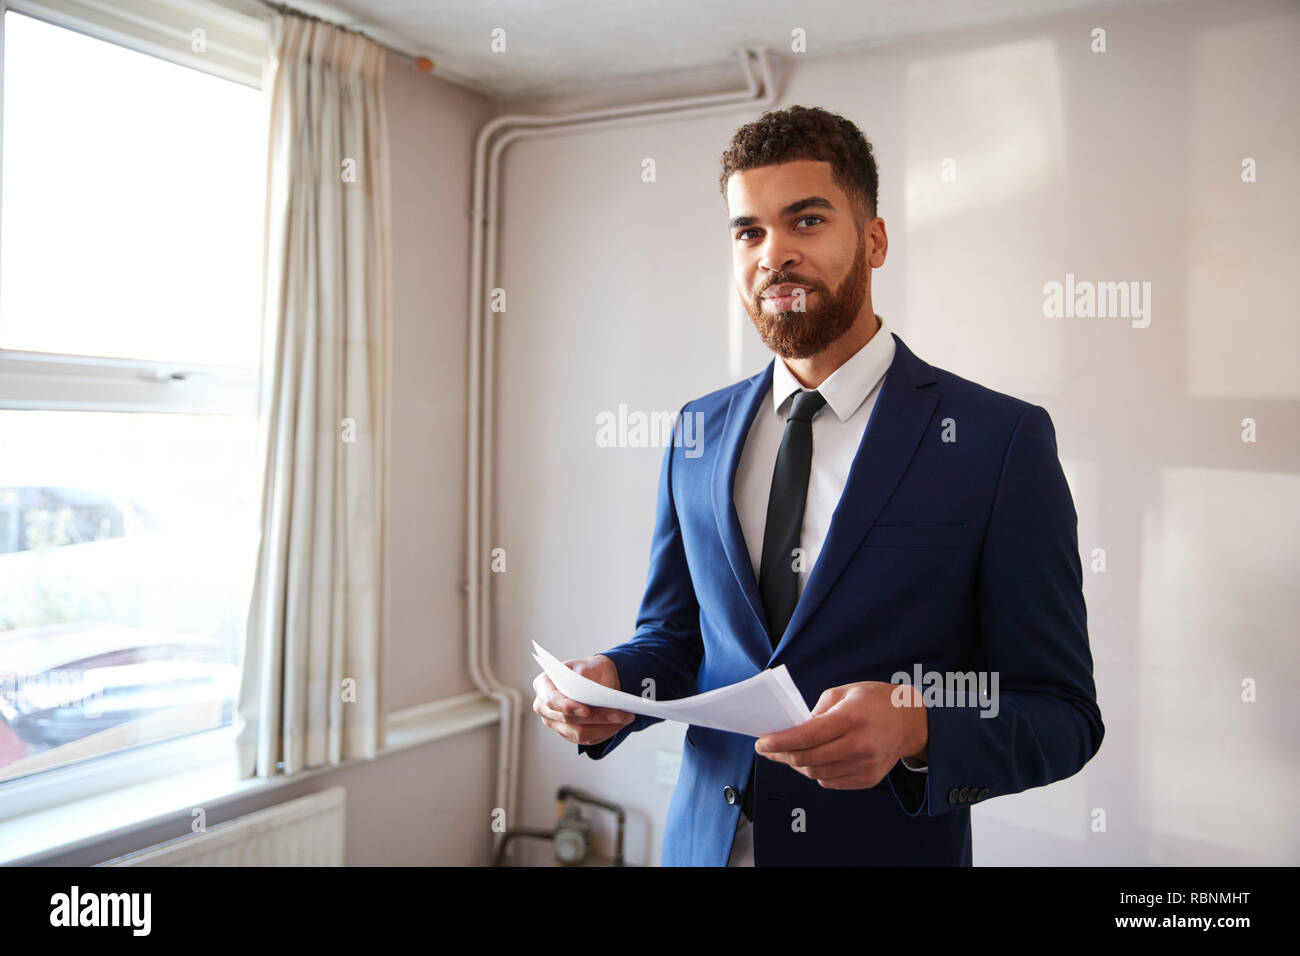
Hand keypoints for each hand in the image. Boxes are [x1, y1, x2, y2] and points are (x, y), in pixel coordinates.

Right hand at [532, 654, 633, 745]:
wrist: (595, 678)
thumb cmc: (588, 670)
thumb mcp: (588, 666)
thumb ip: (586, 679)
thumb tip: (593, 695)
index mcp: (544, 684)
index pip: (552, 700)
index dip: (567, 707)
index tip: (586, 710)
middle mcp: (544, 707)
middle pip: (568, 720)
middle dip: (596, 717)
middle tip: (620, 713)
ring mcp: (555, 723)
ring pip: (578, 733)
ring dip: (604, 727)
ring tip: (625, 718)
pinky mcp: (568, 734)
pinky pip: (586, 739)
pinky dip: (604, 732)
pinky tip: (618, 725)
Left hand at [753, 681, 928, 788]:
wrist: (909, 721)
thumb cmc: (872, 701)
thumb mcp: (843, 693)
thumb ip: (815, 713)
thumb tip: (790, 734)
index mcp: (851, 718)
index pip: (806, 736)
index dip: (779, 742)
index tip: (761, 743)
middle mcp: (859, 745)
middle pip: (808, 760)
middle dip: (782, 756)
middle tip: (768, 749)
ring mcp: (865, 766)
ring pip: (816, 774)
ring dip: (797, 765)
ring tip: (788, 754)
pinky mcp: (868, 779)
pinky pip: (830, 782)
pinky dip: (816, 773)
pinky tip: (812, 760)